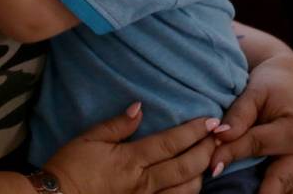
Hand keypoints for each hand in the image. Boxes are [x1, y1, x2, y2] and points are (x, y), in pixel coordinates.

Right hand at [46, 104, 218, 193]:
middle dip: (205, 150)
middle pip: (184, 167)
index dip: (192, 132)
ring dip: (201, 173)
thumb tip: (140, 107)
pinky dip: (187, 193)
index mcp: (131, 160)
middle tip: (219, 136)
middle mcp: (144, 182)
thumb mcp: (89, 137)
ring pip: (185, 190)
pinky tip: (192, 183)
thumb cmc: (72, 164)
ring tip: (209, 158)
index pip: (169, 143)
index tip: (210, 120)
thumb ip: (117, 124)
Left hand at [210, 52, 292, 193]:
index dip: (230, 152)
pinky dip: (260, 188)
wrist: (291, 82)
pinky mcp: (289, 167)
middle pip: (276, 183)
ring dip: (259, 192)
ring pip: (278, 188)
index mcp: (292, 132)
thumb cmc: (272, 84)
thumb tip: (220, 136)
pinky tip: (240, 191)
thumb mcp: (255, 91)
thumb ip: (239, 115)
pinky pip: (274, 183)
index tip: (210, 164)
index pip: (255, 145)